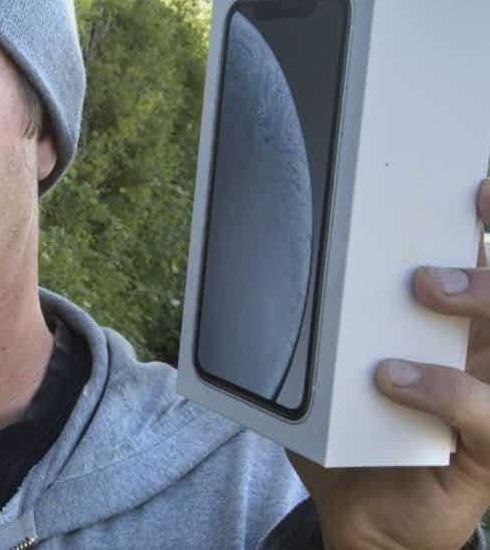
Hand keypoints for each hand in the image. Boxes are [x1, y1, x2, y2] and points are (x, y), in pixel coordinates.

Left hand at [291, 179, 489, 549]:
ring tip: (420, 291)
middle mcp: (480, 357)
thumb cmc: (345, 438)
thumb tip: (240, 278)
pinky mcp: (487, 449)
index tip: (474, 189)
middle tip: (422, 266)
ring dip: (476, 301)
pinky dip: (444, 387)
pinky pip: (489, 413)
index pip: (482, 265)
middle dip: (480, 264)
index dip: (486, 224)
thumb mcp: (316, 375)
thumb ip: (298, 332)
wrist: (361, 518)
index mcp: (449, 329)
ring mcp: (489, 399)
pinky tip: (393, 378)